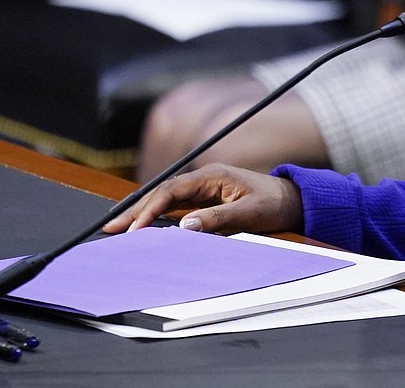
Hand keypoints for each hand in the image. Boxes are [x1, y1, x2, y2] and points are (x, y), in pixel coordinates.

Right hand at [102, 163, 304, 235]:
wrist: (293, 200)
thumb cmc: (274, 204)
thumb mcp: (249, 213)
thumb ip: (218, 218)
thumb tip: (184, 225)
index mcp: (212, 175)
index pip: (171, 190)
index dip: (149, 209)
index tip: (134, 228)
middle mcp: (205, 178)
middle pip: (162, 192)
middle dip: (135, 209)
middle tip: (110, 227)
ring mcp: (204, 188)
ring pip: (166, 198)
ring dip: (143, 212)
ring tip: (118, 228)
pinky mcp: (207, 198)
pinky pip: (176, 205)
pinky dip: (158, 215)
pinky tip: (144, 226)